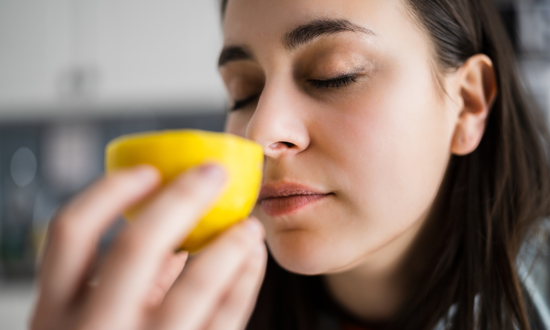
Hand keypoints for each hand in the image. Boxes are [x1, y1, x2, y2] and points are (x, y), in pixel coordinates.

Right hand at [30, 164, 266, 329]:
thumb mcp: (88, 323)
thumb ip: (121, 281)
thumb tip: (170, 232)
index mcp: (55, 314)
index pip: (71, 232)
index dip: (110, 192)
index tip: (148, 171)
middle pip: (138, 246)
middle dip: (183, 200)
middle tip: (214, 173)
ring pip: (195, 286)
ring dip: (229, 244)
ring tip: (249, 223)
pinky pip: (227, 320)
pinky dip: (245, 283)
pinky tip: (253, 261)